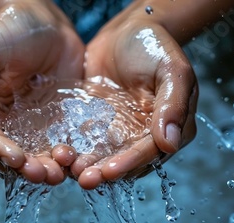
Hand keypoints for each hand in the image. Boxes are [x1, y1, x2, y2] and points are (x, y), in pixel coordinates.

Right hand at [0, 1, 83, 184]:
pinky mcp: (53, 125)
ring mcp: (29, 127)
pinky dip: (66, 157)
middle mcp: (2, 124)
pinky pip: (58, 146)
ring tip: (61, 171)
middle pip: (9, 156)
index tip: (16, 158)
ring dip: (46, 168)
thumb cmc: (10, 29)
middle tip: (43, 173)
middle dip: (25, 168)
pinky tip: (76, 157)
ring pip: (35, 157)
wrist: (47, 24)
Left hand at [74, 15, 197, 188]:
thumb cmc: (153, 46)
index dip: (130, 162)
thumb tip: (170, 143)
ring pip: (104, 155)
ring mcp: (120, 131)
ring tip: (68, 169)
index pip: (150, 152)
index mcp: (169, 126)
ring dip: (87, 165)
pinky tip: (60, 153)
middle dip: (105, 171)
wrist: (125, 32)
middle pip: (126, 160)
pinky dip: (75, 149)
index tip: (109, 171)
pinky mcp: (98, 124)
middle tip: (84, 179)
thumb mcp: (171, 69)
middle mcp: (145, 134)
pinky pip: (86, 140)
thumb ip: (174, 104)